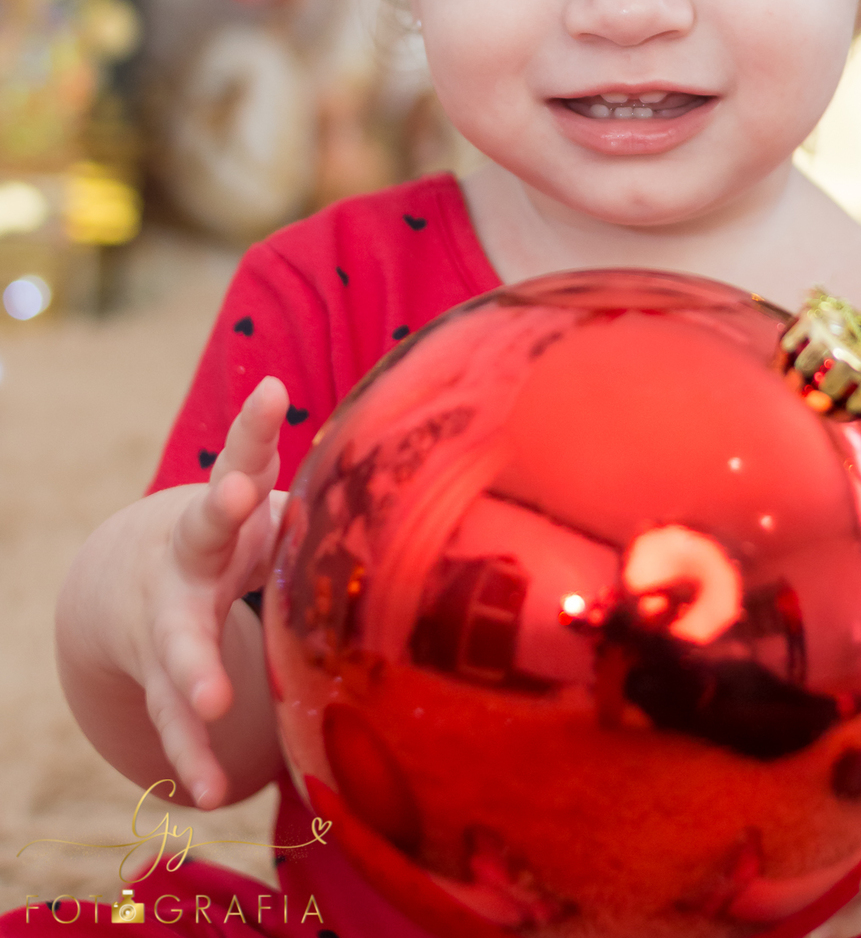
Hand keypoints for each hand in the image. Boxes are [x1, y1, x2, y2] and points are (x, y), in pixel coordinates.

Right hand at [130, 376, 289, 809]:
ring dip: (195, 671)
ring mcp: (167, 621)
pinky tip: (212, 793)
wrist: (129, 587)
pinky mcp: (164, 682)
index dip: (255, 429)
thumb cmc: (226, 535)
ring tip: (213, 702)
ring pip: (178, 645)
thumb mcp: (258, 502)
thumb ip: (313, 482)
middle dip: (218, 510)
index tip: (273, 393)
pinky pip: (177, 725)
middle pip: (203, 530)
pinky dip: (195, 758)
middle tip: (233, 494)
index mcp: (223, 510)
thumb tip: (405, 434)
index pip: (240, 457)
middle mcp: (187, 557)